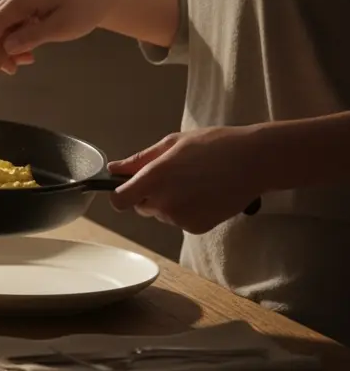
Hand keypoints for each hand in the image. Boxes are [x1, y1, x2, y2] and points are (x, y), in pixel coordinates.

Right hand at [0, 0, 118, 73]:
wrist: (97, 0)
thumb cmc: (83, 11)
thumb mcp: (61, 27)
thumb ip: (33, 37)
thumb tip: (7, 48)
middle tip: (12, 70)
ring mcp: (16, 2)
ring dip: (6, 49)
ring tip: (26, 61)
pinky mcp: (20, 9)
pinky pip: (7, 29)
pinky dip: (13, 44)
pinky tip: (28, 53)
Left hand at [107, 127, 264, 233]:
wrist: (255, 161)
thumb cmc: (215, 145)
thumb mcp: (172, 143)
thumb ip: (139, 159)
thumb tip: (114, 169)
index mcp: (154, 179)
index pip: (119, 201)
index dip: (121, 194)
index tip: (128, 188)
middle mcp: (164, 202)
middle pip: (141, 207)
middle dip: (150, 195)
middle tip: (175, 176)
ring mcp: (180, 218)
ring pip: (162, 214)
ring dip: (170, 203)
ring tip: (195, 182)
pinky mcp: (196, 228)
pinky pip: (181, 221)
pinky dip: (188, 211)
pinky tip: (205, 194)